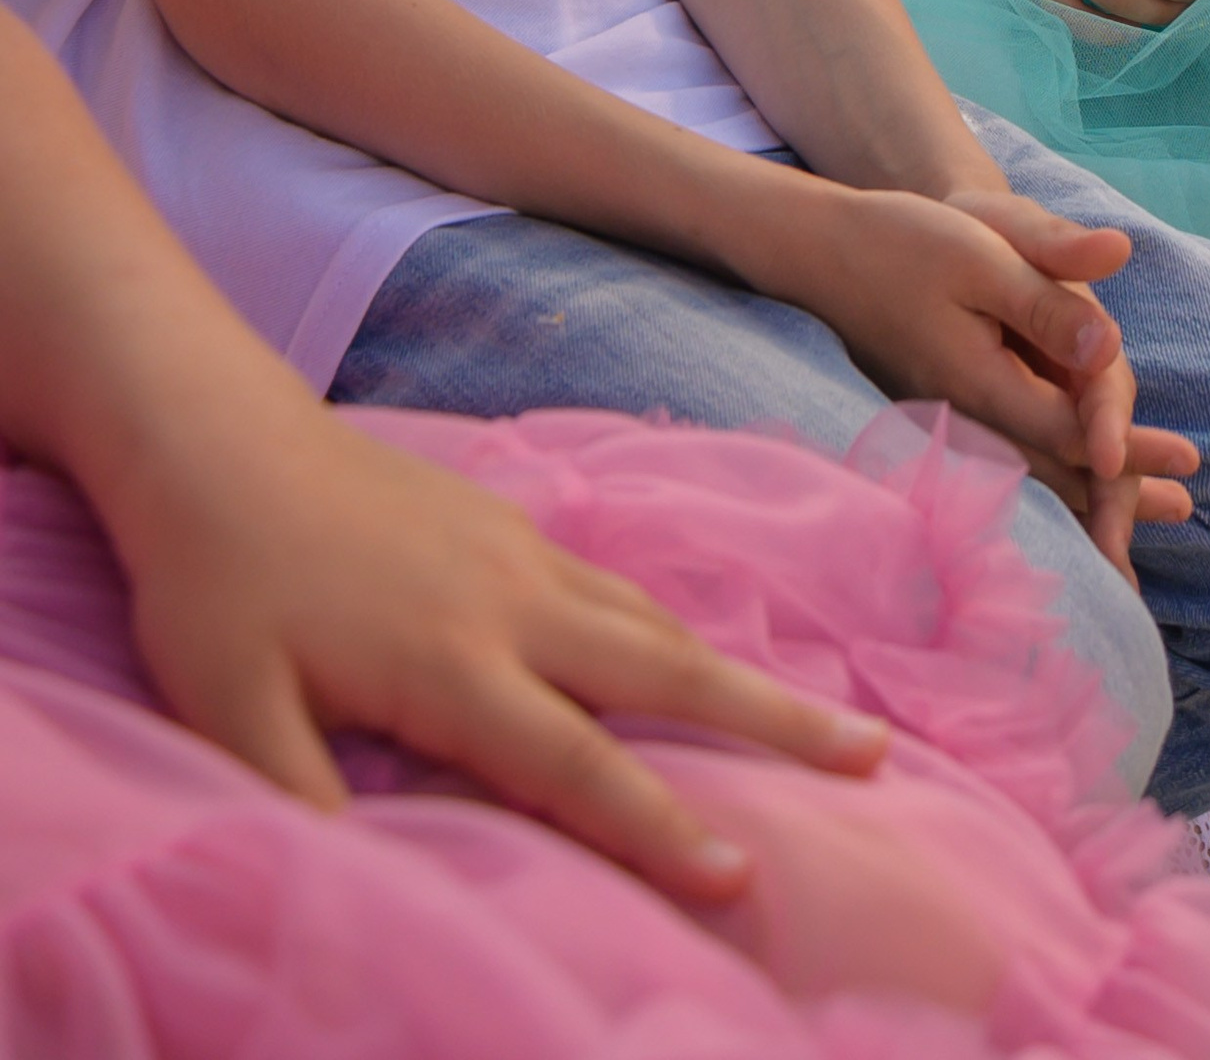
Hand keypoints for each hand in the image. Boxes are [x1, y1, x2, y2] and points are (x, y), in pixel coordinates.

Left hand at [118, 391, 884, 903]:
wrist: (220, 441)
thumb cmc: (215, 585)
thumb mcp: (230, 711)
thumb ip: (301, 802)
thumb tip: (367, 886)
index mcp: (451, 662)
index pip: (574, 765)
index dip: (659, 827)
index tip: (742, 877)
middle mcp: (513, 604)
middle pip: (667, 671)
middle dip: (775, 720)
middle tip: (876, 759)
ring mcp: (522, 556)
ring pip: (656, 622)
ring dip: (743, 675)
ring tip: (826, 720)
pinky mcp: (512, 528)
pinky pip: (621, 589)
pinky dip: (679, 630)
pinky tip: (694, 652)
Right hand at [761, 179, 1192, 574]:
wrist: (821, 251)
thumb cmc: (905, 242)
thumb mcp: (983, 254)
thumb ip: (1048, 302)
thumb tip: (1109, 345)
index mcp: (982, 382)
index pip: (1071, 431)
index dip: (1130, 451)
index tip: (1185, 465)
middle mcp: (965, 414)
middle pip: (1054, 469)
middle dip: (1118, 495)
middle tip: (1182, 513)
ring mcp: (948, 417)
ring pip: (1027, 470)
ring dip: (1084, 495)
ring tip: (1133, 533)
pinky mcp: (939, 409)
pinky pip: (1002, 456)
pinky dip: (1044, 474)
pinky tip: (1064, 488)